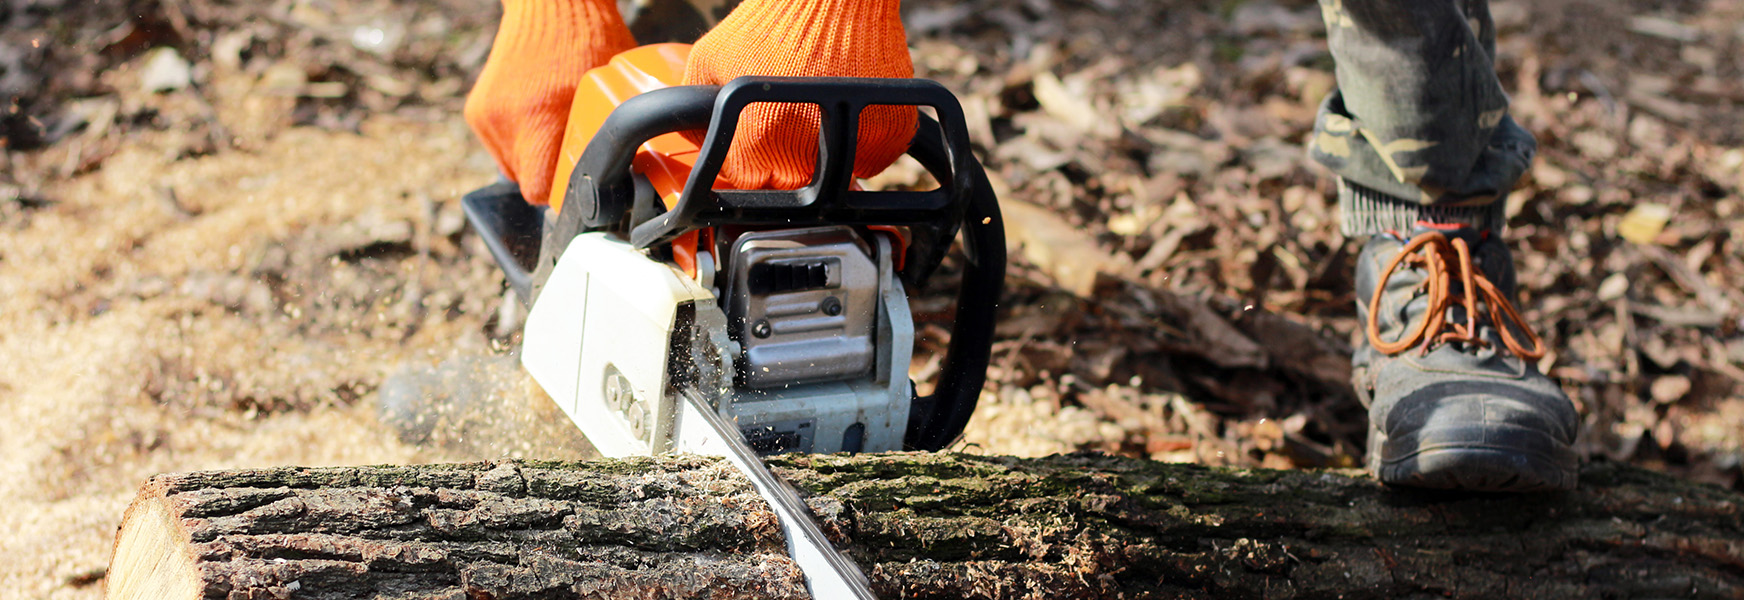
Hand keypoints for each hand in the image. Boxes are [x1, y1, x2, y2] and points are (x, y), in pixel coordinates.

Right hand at [465, 0, 634, 205]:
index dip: (565, 194)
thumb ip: (605, 136)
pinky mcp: (476, 113)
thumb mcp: (608, 91)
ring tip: (555, 128)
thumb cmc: (590, 41)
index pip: (541, 192)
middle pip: (528, 184)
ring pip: (514, 169)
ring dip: (534, 160)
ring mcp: (487, 118)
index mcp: (540, 120)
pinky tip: (538, 117)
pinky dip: (519, 142)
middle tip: (573, 150)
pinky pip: (501, 148)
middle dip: (551, 175)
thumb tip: (621, 176)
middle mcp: (506, 123)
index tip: (580, 184)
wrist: (548, 5)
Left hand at [681, 0, 916, 189]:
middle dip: (785, 161)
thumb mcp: (708, 61)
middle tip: (786, 121)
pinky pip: (873, 157)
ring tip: (815, 111)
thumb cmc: (772, 22)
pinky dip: (861, 141)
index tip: (754, 142)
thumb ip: (694, 111)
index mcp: (758, 144)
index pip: (751, 186)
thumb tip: (696, 142)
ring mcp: (852, 147)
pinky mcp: (889, 133)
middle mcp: (806, 155)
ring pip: (835, 177)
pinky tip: (845, 109)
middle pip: (793, 187)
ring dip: (824, 155)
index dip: (749, 165)